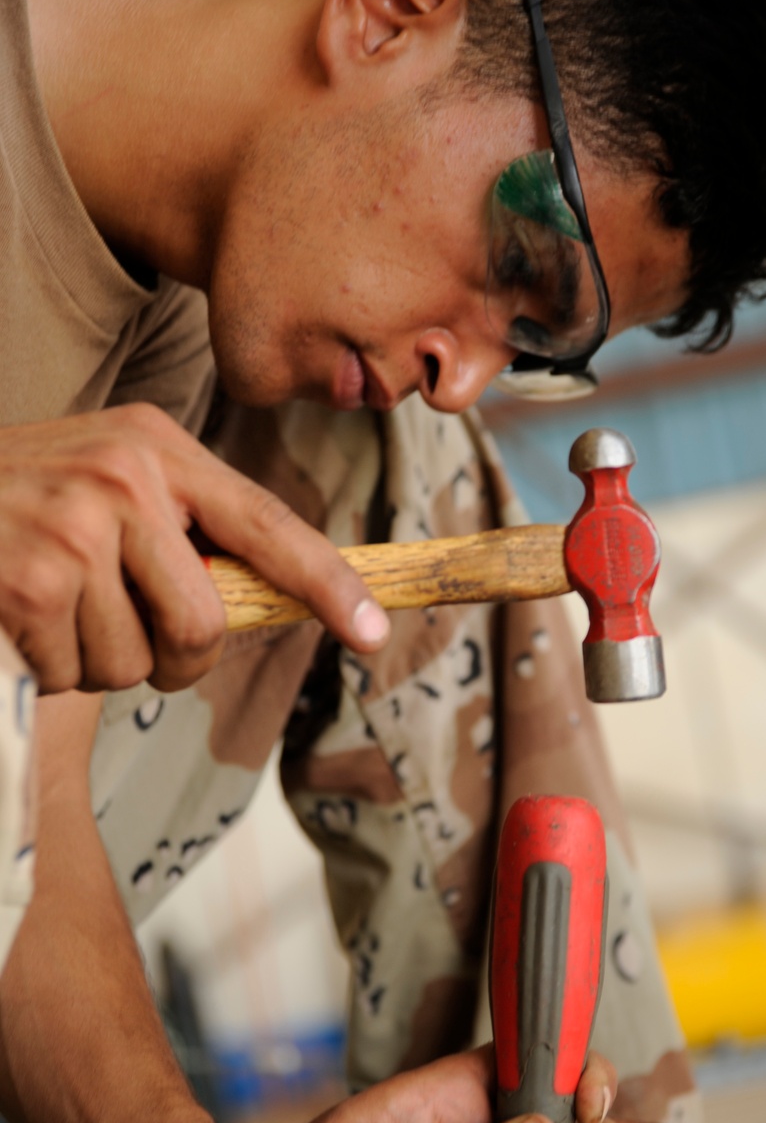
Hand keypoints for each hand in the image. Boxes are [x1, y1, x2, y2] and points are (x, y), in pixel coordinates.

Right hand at [0, 406, 388, 692]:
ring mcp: (76, 526)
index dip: (328, 585)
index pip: (267, 524)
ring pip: (139, 661)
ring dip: (101, 663)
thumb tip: (263, 606)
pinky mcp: (30, 579)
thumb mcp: (110, 482)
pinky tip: (25, 621)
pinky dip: (55, 669)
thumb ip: (183, 529)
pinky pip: (81, 674)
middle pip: (204, 624)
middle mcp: (126, 476)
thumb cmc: (22, 503)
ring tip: (60, 613)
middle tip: (132, 642)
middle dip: (173, 659)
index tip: (374, 633)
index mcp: (160, 449)